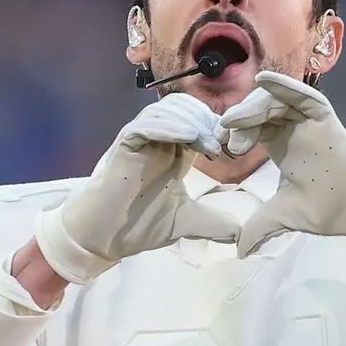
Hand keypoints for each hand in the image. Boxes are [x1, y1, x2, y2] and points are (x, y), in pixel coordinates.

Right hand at [35, 93, 235, 281]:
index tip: (235, 147)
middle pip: (184, 108)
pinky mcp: (124, 145)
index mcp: (174, 151)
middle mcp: (157, 140)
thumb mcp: (186, 222)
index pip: (198, 121)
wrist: (105, 237)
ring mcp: (139, 140)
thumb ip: (213, 223)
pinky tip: (188, 138)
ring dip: (191, 122)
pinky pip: (145, 126)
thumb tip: (240, 235)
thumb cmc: (139, 225)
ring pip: (166, 111)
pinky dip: (168, 127)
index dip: (217, 128)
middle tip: (222, 143)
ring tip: (208, 145)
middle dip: (207, 121)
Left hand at [218, 72, 345, 263]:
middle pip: (259, 111)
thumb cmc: (328, 207)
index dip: (235, 134)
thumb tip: (239, 252)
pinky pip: (303, 96)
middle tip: (223, 134)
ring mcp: (308, 120)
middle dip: (239, 119)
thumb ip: (259, 226)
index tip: (222, 148)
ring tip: (234, 120)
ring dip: (252, 107)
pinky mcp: (323, 117)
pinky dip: (284, 86)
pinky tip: (264, 80)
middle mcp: (292, 128)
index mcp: (281, 145)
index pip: (252, 129)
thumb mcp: (284, 215)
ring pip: (275, 101)